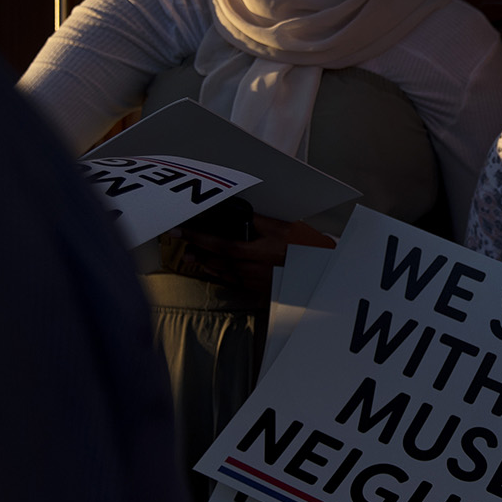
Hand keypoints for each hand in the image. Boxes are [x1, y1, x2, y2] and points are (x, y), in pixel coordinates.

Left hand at [167, 214, 332, 296]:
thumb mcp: (283, 227)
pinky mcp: (258, 288)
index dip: (198, 236)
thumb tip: (237, 213)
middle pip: (217, 259)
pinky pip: (233, 281)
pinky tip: (213, 269)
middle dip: (197, 251)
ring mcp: (255, 280)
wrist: (321, 271)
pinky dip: (220, 274)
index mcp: (259, 249)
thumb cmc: (306, 247)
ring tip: (192, 258)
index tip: (180, 231)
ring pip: (223, 271)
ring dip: (205, 263)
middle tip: (181, 245)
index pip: (220, 242)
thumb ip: (257, 221)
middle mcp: (253, 266)